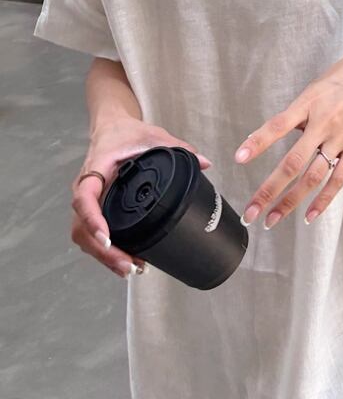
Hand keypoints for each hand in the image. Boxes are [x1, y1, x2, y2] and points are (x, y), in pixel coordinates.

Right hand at [71, 117, 212, 277]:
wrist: (113, 129)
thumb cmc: (128, 133)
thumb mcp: (153, 136)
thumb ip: (178, 148)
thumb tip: (204, 163)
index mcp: (96, 170)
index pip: (84, 198)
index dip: (93, 220)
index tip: (108, 238)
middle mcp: (87, 189)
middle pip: (81, 228)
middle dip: (104, 252)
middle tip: (130, 265)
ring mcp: (89, 202)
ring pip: (84, 237)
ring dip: (105, 257)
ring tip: (131, 269)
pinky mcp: (97, 209)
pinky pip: (92, 235)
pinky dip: (106, 252)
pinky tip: (125, 262)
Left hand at [234, 39, 342, 228]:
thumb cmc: (341, 78)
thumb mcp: (312, 88)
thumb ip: (295, 114)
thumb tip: (272, 135)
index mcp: (308, 105)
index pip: (278, 125)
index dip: (258, 141)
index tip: (239, 158)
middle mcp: (323, 124)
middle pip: (293, 162)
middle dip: (269, 189)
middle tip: (251, 211)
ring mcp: (340, 139)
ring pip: (313, 177)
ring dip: (291, 201)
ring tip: (272, 220)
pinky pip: (338, 179)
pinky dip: (324, 199)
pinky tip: (309, 216)